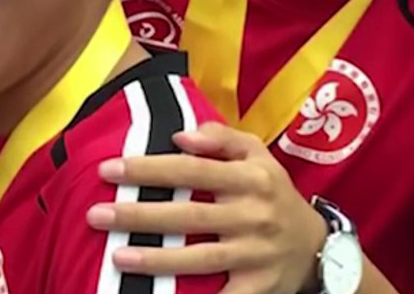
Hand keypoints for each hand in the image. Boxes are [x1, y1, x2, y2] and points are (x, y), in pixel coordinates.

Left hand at [87, 122, 324, 293]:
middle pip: (190, 216)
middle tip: (97, 215)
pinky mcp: (258, 287)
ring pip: (201, 258)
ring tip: (117, 256)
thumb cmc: (272, 192)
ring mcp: (256, 255)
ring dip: (157, 260)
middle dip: (140, 216)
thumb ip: (221, 137)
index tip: (108, 170)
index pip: (192, 170)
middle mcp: (254, 216)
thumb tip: (180, 135)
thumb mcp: (258, 154)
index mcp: (251, 179)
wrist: (316, 246)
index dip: (149, 169)